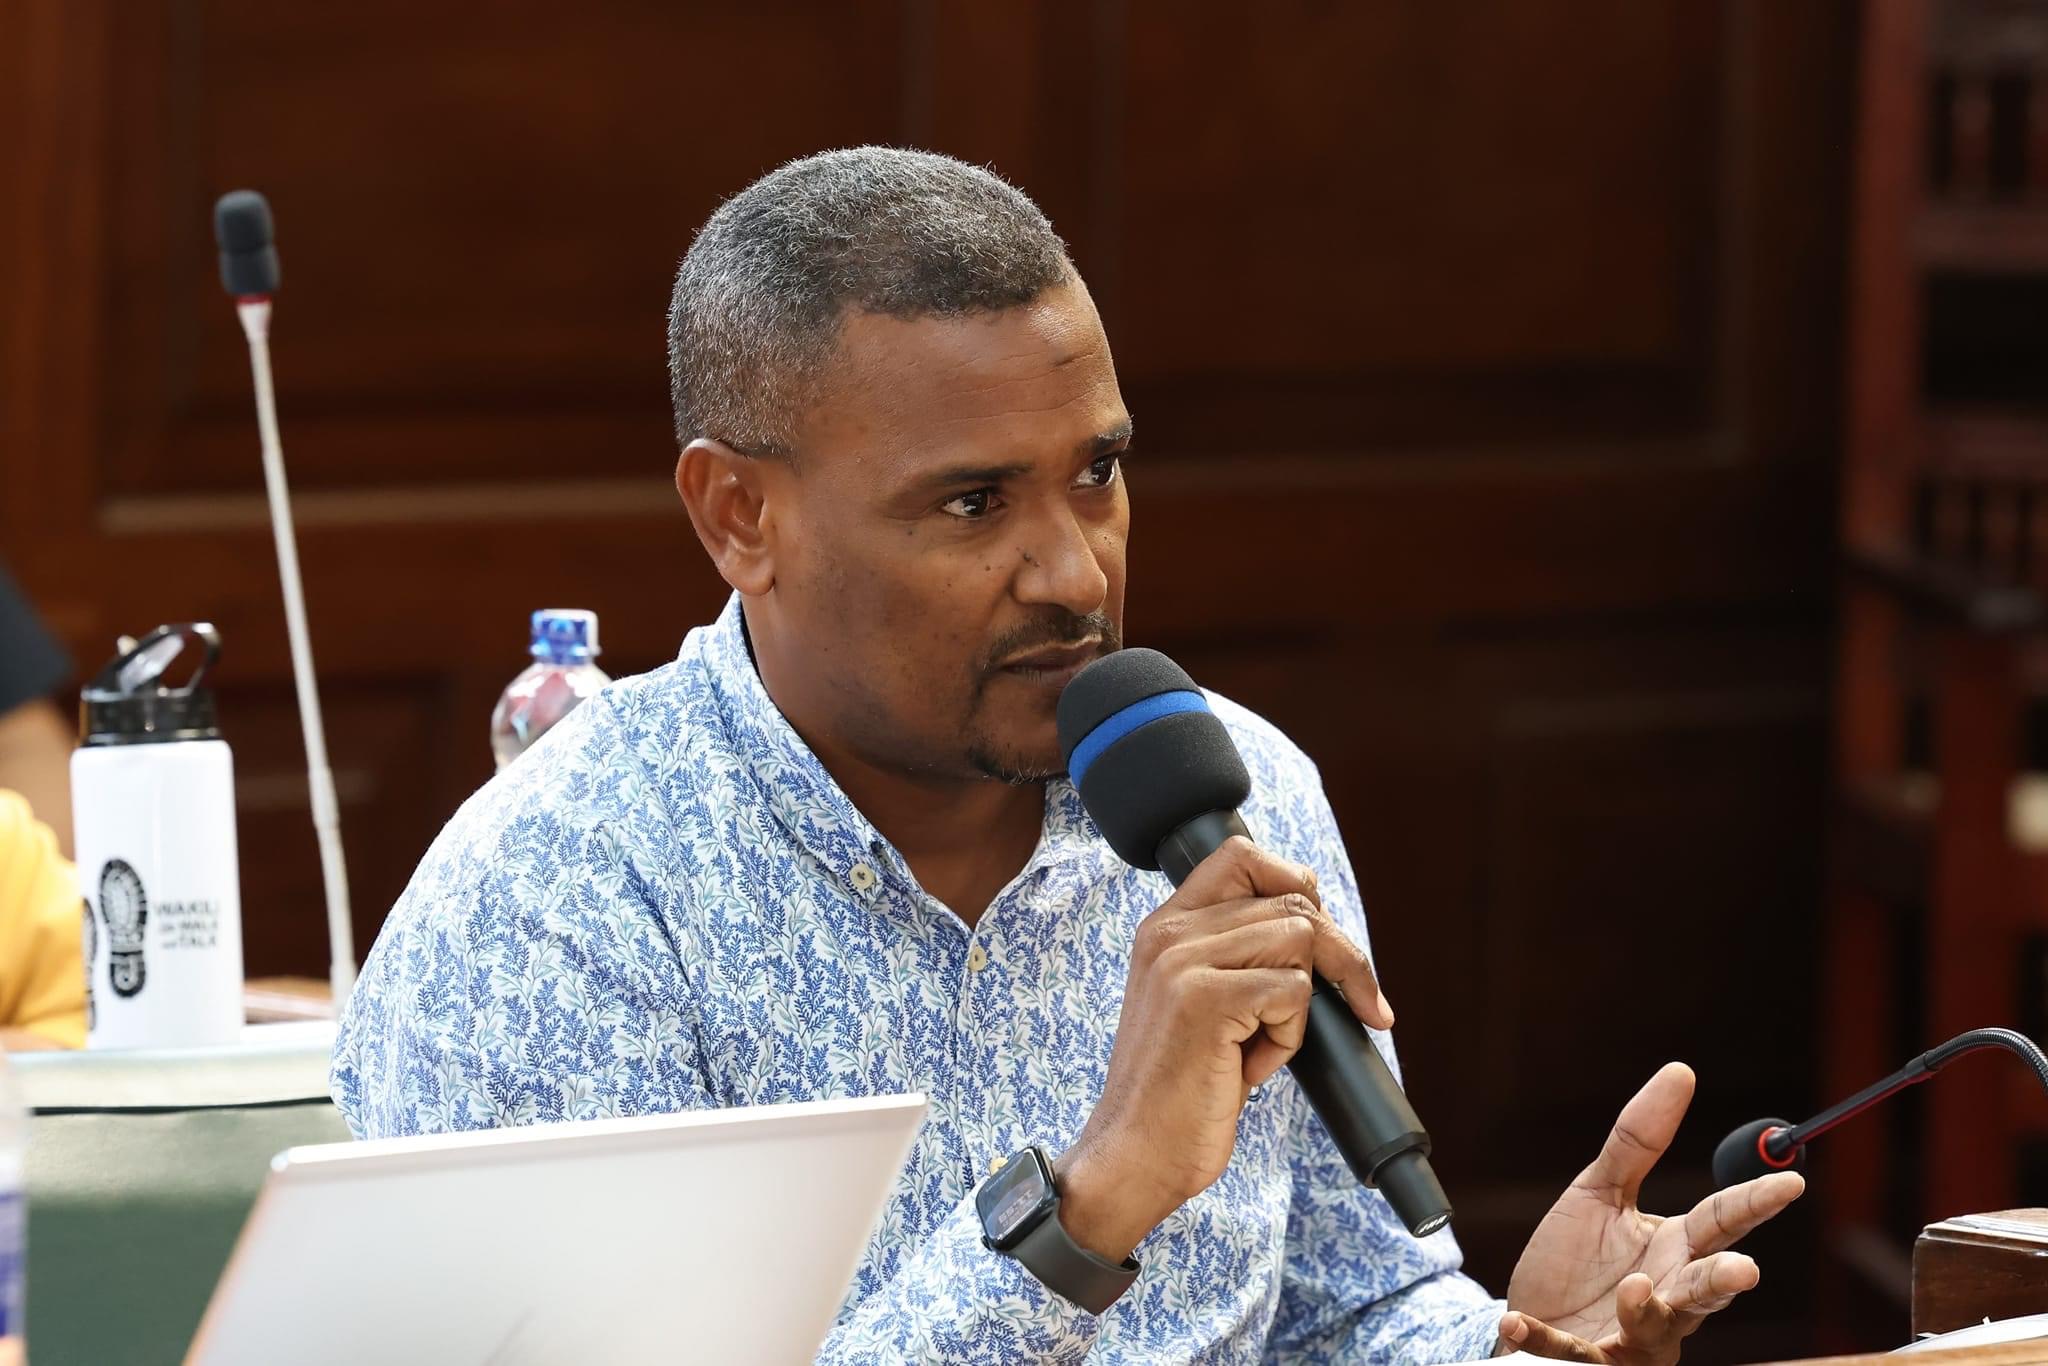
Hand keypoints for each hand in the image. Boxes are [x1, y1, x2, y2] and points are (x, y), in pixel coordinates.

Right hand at [1055, 837, 1390, 1261]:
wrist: (1132, 1157)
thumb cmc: (1178, 1092)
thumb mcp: (1200, 1006)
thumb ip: (1237, 957)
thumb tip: (1319, 929)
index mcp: (1165, 926)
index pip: (1244, 856)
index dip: (1297, 887)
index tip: (1320, 944)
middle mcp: (1169, 931)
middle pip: (1295, 901)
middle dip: (1339, 959)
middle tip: (1354, 1008)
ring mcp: (1184, 961)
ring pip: (1302, 940)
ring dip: (1303, 1004)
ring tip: (1260, 1047)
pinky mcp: (1206, 999)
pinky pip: (1295, 992)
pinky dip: (1289, 1039)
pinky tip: (1248, 1068)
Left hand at [1496, 1063, 1803, 1364]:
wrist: (1529, 1316)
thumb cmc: (1575, 1259)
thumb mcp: (1598, 1192)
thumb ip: (1638, 1141)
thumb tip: (1680, 1071)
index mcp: (1674, 1250)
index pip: (1721, 1221)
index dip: (1755, 1202)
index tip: (1790, 1181)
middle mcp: (1666, 1297)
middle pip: (1705, 1287)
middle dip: (1724, 1280)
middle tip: (1744, 1270)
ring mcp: (1632, 1335)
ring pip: (1656, 1329)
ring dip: (1649, 1311)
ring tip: (1637, 1287)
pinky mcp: (1587, 1361)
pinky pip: (1570, 1353)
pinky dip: (1546, 1340)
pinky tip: (1518, 1322)